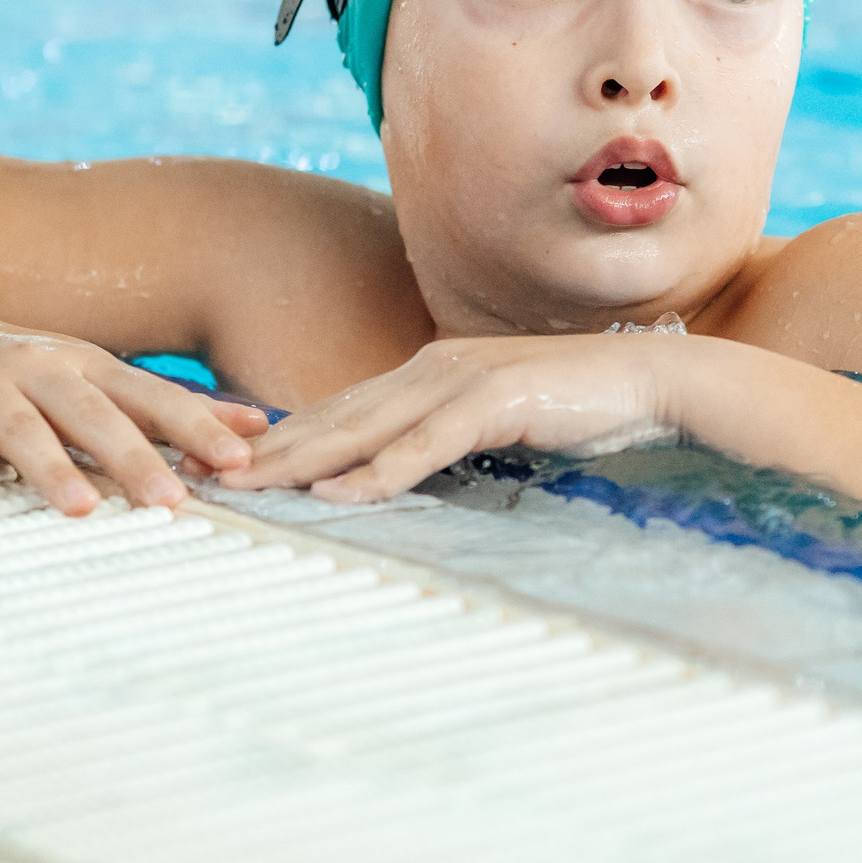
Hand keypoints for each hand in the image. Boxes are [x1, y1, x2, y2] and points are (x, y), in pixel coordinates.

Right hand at [0, 307, 264, 515]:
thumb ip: (168, 405)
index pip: (147, 397)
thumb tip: (257, 426)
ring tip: (83, 507)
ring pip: (22, 426)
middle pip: (91, 413)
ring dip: (53, 467)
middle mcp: (37, 368)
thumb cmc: (17, 370)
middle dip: (134, 455)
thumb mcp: (93, 377)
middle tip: (172, 500)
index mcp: (84, 365)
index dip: (194, 425)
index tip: (238, 460)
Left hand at [219, 334, 680, 501]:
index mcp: (428, 371)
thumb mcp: (494, 421)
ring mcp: (461, 381)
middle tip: (210, 475)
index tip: (230, 463)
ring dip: (302, 461)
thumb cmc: (576, 407)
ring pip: (365, 427)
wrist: (651, 382)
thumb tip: (399, 467)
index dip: (282, 436)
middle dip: (270, 448)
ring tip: (250, 486)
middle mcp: (433, 368)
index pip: (339, 409)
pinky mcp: (495, 402)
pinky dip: (378, 471)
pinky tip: (338, 494)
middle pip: (335, 415)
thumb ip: (445, 436)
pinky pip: (424, 445)